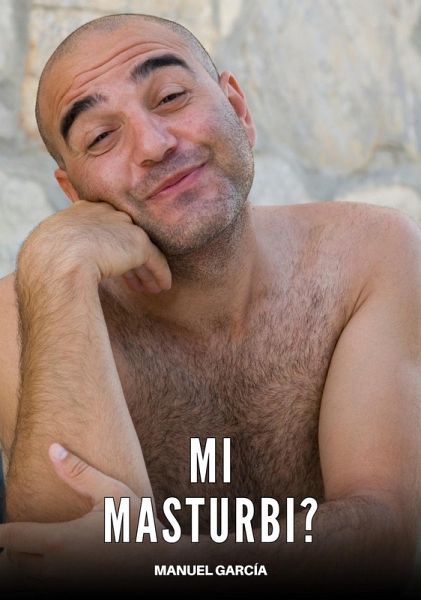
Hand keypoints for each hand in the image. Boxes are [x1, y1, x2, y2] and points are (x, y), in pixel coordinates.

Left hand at [0, 444, 164, 589]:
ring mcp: (66, 586)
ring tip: (35, 552)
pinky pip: (42, 590)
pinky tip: (54, 564)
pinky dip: (39, 579)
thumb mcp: (112, 493)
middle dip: (13, 551)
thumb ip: (79, 473)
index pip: (11, 539)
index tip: (5, 527)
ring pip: (25, 582)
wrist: (161, 565)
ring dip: (24, 567)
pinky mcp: (75, 592)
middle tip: (22, 537)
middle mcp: (57, 569)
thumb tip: (53, 448)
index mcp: (61, 541)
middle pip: (12, 564)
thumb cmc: (138, 527)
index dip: (4, 531)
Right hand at [17, 200, 171, 293]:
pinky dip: (160, 274)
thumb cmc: (45, 261)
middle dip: (130, 257)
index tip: (111, 262)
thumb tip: (62, 266)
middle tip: (135, 278)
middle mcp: (105, 212)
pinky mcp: (138, 243)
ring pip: (141, 248)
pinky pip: (156, 260)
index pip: (104, 226)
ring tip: (150, 286)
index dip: (110, 245)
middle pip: (125, 234)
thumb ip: (63, 249)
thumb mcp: (50, 248)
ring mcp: (123, 225)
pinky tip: (162, 287)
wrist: (56, 260)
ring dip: (146, 270)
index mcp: (82, 211)